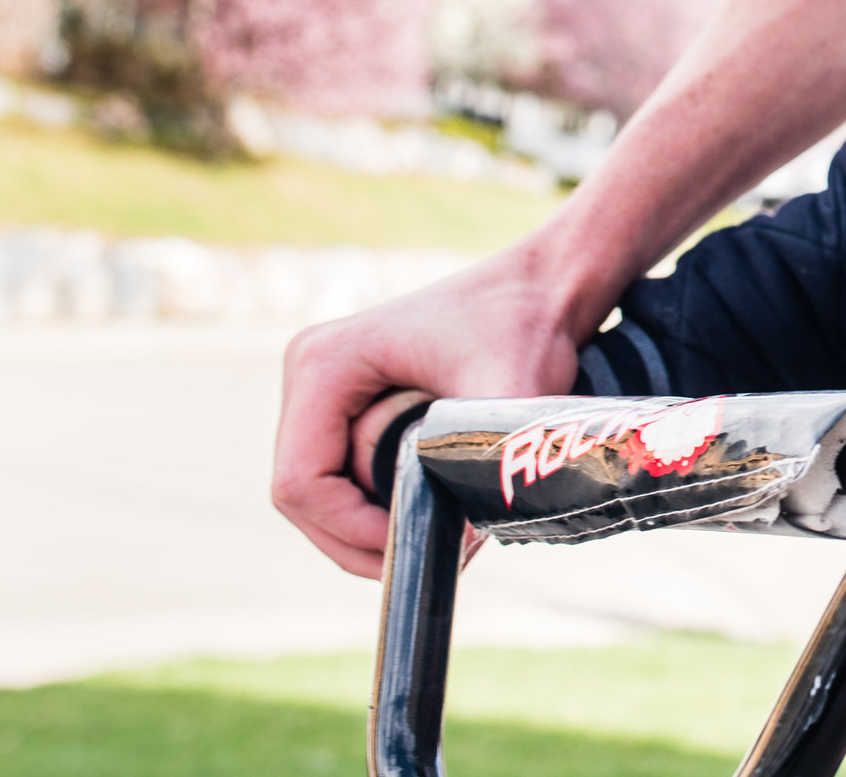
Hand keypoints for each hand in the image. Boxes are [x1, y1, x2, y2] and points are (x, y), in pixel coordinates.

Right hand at [272, 240, 592, 577]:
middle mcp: (311, 375)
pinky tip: (440, 509)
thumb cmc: (526, 325)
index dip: (348, 531)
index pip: (301, 482)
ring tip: (447, 533)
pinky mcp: (349, 404)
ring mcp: (326, 391)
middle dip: (361, 539)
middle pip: (304, 497)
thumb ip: (482, 466)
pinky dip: (385, 504)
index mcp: (325, 364)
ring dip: (376, 526)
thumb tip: (459, 547)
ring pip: (326, 493)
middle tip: (433, 559)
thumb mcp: (509, 396)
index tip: (413, 547)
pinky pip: (348, 476)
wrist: (544, 286)